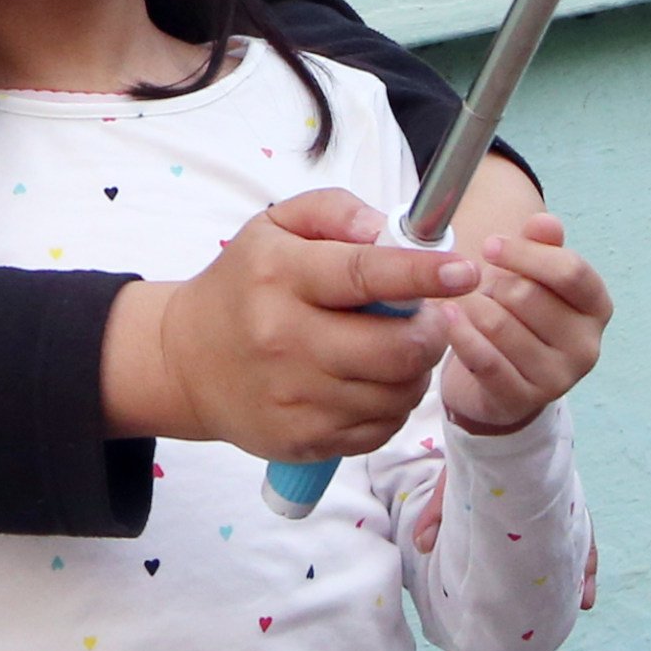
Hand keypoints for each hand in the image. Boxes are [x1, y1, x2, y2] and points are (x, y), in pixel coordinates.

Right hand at [102, 189, 476, 458]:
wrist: (185, 362)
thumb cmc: (243, 285)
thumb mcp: (273, 226)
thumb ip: (332, 210)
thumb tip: (384, 229)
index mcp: (280, 275)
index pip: (364, 275)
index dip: (423, 275)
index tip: (465, 271)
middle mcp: (285, 338)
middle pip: (396, 348)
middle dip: (432, 333)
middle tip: (431, 319)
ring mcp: (295, 396)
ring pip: (397, 392)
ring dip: (416, 371)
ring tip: (397, 349)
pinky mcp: (304, 439)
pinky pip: (381, 428)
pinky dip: (392, 404)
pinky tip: (372, 382)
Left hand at [434, 213, 611, 434]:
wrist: (497, 379)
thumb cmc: (518, 314)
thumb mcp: (533, 275)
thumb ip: (541, 245)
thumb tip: (546, 222)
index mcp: (596, 307)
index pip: (570, 271)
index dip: (525, 253)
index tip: (488, 245)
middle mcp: (586, 346)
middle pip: (527, 294)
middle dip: (495, 285)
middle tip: (485, 292)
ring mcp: (558, 379)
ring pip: (500, 324)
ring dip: (474, 308)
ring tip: (471, 309)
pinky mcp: (522, 400)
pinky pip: (485, 359)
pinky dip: (460, 332)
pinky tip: (446, 315)